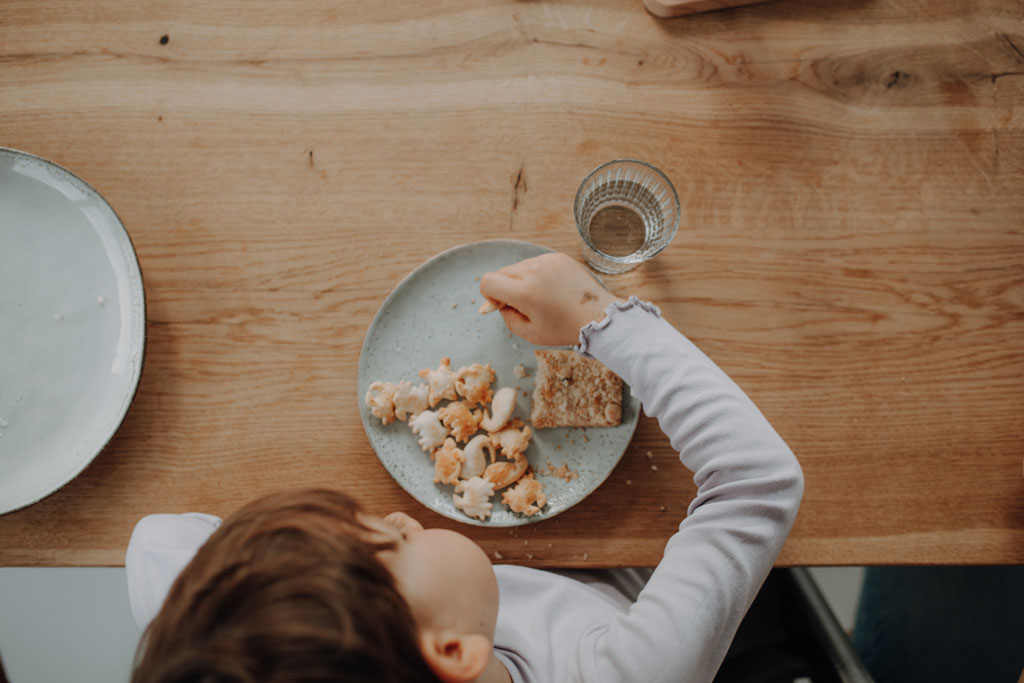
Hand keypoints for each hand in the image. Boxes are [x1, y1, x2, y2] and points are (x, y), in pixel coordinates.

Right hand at [479, 252, 619, 345]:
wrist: (597, 316)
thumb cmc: (564, 328)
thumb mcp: (530, 334)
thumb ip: (508, 318)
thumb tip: (500, 304)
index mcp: (525, 292)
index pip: (488, 282)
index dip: (489, 295)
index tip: (502, 304)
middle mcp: (534, 271)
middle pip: (502, 273)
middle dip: (505, 288)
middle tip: (522, 303)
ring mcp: (547, 261)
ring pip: (519, 267)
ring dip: (522, 280)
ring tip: (542, 296)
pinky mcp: (558, 257)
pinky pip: (537, 262)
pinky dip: (538, 274)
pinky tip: (552, 288)